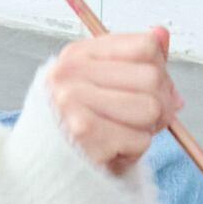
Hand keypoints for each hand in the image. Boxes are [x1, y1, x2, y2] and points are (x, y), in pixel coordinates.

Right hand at [46, 26, 177, 177]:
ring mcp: (73, 103)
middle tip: (140, 120)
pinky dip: (134, 152)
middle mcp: (70, 74)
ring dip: (146, 130)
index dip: (159, 70)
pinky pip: (140, 140)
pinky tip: (112, 151)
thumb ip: (134, 58)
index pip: (145, 45)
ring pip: (151, 109)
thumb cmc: (77, 124)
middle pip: (153, 78)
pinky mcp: (83, 135)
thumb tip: (161, 34)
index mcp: (78, 55)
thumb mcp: (102, 83)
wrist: (41, 169)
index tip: (148, 89)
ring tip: (122, 134)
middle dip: (160, 104)